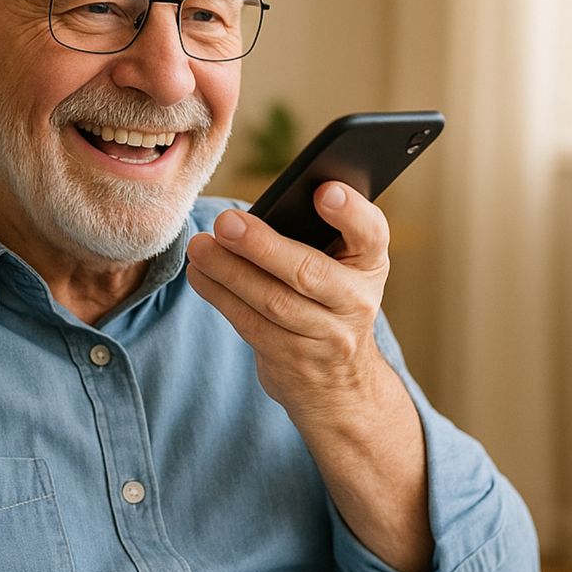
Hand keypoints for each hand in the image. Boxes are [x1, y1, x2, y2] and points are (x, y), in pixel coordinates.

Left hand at [185, 183, 389, 423]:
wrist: (339, 381)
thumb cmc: (329, 300)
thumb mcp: (342, 269)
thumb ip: (316, 237)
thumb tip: (254, 211)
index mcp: (370, 264)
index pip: (371, 234)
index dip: (351, 212)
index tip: (324, 191)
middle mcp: (356, 301)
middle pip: (308, 272)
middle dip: (263, 246)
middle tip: (225, 222)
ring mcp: (326, 336)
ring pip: (272, 301)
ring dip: (229, 272)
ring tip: (200, 248)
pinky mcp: (291, 358)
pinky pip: (250, 323)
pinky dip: (220, 296)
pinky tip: (199, 275)